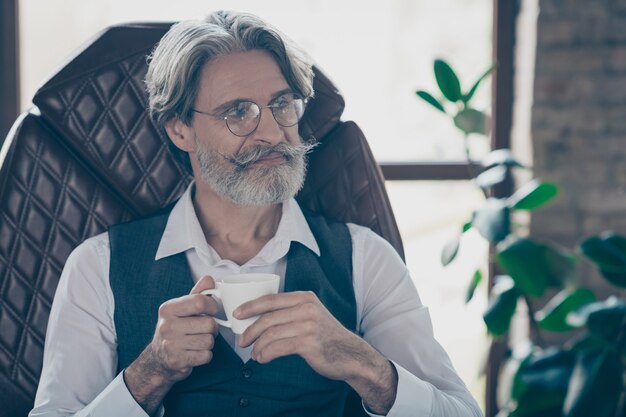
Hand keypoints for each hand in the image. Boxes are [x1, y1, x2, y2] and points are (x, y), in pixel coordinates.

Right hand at [124, 275, 219, 413]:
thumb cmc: (175, 329)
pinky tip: (195, 352)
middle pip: (209, 323)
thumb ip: (198, 293)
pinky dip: (205, 355)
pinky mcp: (177, 361)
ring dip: (208, 342)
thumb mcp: (182, 308)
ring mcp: (171, 344)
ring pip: (209, 340)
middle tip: (203, 330)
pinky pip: (206, 356)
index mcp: (168, 309)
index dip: (212, 306)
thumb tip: (210, 279)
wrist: (158, 359)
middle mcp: (167, 326)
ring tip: (197, 341)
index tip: (211, 311)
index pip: (200, 301)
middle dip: (212, 328)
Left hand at [236, 291, 363, 379]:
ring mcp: (308, 325)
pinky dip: (265, 355)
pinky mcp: (308, 343)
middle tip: (241, 341)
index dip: (250, 306)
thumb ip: (290, 311)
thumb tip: (258, 317)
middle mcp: (306, 308)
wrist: (350, 354)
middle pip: (267, 318)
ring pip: (270, 334)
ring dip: (257, 347)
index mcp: (304, 298)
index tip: (236, 314)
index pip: (270, 299)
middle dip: (249, 331)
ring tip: (254, 354)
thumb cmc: (325, 336)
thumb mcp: (311, 314)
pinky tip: (262, 359)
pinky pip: (278, 348)